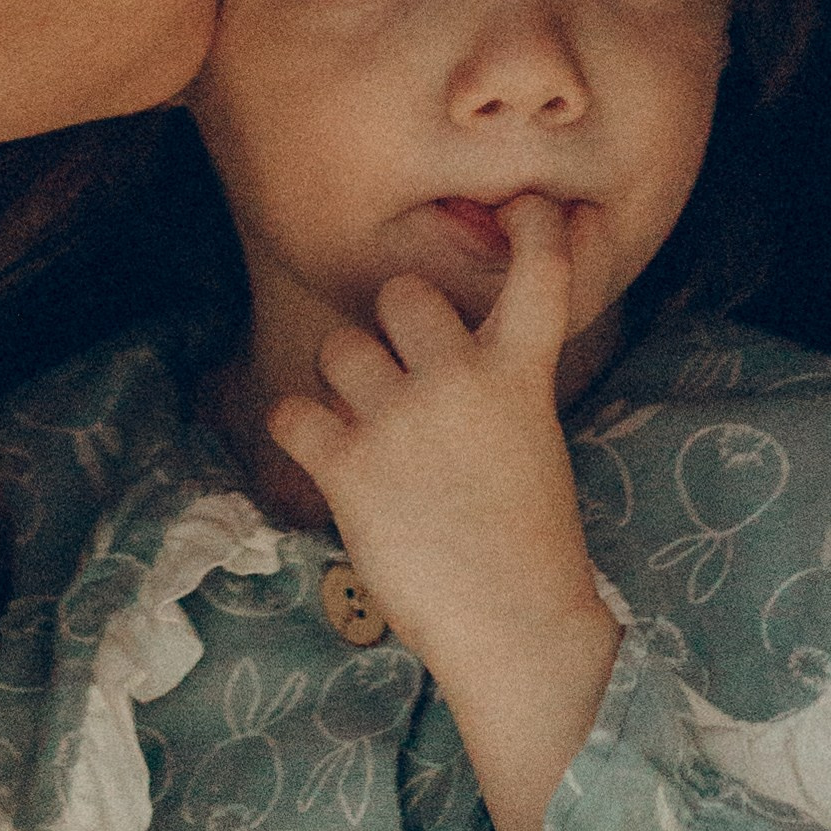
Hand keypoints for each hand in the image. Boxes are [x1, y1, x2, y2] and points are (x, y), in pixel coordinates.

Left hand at [267, 197, 621, 830]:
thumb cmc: (528, 546)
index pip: (539, 270)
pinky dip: (299, 431)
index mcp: (521, 372)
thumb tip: (447, 363)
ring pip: (340, 347)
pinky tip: (324, 458)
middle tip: (402, 377)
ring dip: (343, 382)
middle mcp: (459, 378)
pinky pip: (291, 411)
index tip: (524, 207)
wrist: (515, 623)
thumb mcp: (532, 445)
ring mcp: (401, 418)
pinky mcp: (349, 465)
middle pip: (401, 293)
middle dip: (393, 326)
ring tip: (367, 432)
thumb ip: (496, 389)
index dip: (531, 226)